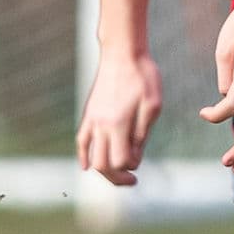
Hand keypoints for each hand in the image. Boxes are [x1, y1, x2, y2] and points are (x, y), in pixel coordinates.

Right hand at [77, 49, 163, 186]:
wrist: (122, 53)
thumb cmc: (143, 77)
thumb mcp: (152, 107)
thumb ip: (142, 135)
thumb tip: (134, 157)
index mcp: (118, 124)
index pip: (121, 161)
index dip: (132, 165)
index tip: (141, 157)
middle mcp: (101, 125)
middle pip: (103, 164)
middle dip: (117, 177)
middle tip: (131, 180)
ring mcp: (92, 120)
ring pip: (91, 156)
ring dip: (103, 169)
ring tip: (117, 172)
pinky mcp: (89, 113)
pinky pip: (81, 140)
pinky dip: (83, 155)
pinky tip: (86, 166)